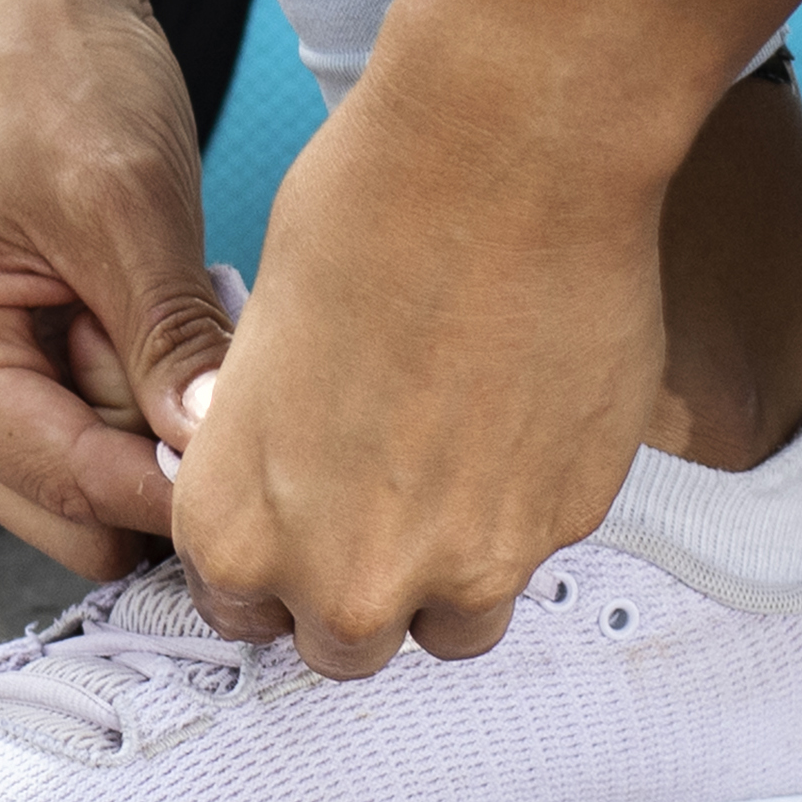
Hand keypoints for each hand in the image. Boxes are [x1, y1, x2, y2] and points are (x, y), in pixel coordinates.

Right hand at [0, 0, 235, 581]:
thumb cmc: (56, 77)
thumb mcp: (128, 208)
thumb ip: (170, 343)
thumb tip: (222, 460)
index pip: (72, 484)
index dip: (183, 491)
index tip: (286, 475)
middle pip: (77, 512)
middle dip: (163, 457)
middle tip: (225, 358)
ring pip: (94, 487)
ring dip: (158, 422)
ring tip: (182, 311)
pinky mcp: (2, 382)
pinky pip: (97, 439)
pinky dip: (148, 397)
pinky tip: (162, 317)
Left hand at [167, 51, 668, 674]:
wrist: (505, 159)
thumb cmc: (362, 211)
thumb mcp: (258, 345)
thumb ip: (268, 448)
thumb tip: (292, 469)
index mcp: (238, 529)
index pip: (240, 607)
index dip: (270, 561)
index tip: (295, 519)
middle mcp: (346, 575)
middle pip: (346, 642)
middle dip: (356, 585)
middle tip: (376, 499)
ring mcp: (468, 564)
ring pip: (453, 626)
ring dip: (449, 572)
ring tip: (454, 467)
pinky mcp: (564, 524)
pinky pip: (535, 548)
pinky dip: (525, 501)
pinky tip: (519, 406)